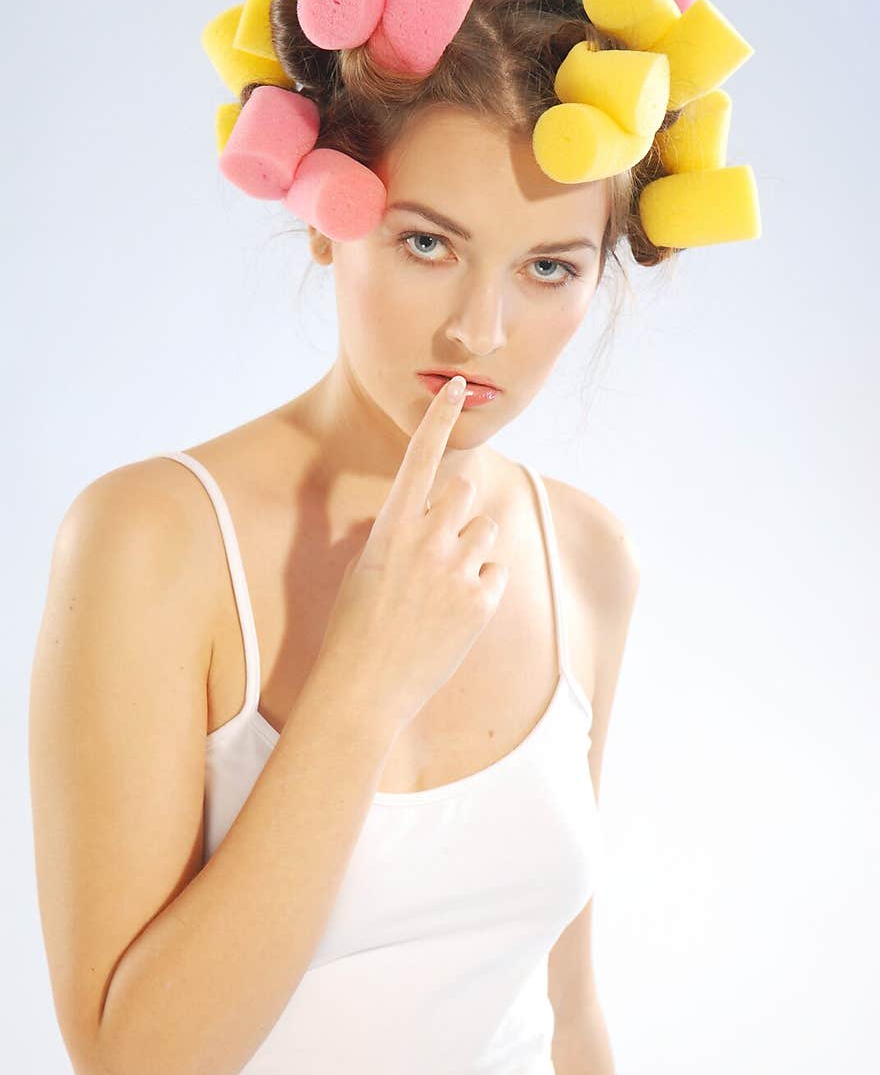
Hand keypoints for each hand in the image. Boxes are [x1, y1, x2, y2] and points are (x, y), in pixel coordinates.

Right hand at [317, 376, 509, 730]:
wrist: (365, 688)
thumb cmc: (355, 627)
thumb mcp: (365, 567)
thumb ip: (397, 532)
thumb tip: (420, 513)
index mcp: (390, 526)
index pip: (420, 456)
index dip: (440, 416)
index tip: (458, 386)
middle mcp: (427, 540)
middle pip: (465, 489)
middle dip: (458, 507)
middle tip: (438, 544)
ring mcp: (457, 571)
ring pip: (487, 528)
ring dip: (473, 545)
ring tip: (444, 583)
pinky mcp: (481, 602)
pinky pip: (497, 570)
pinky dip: (483, 583)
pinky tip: (456, 609)